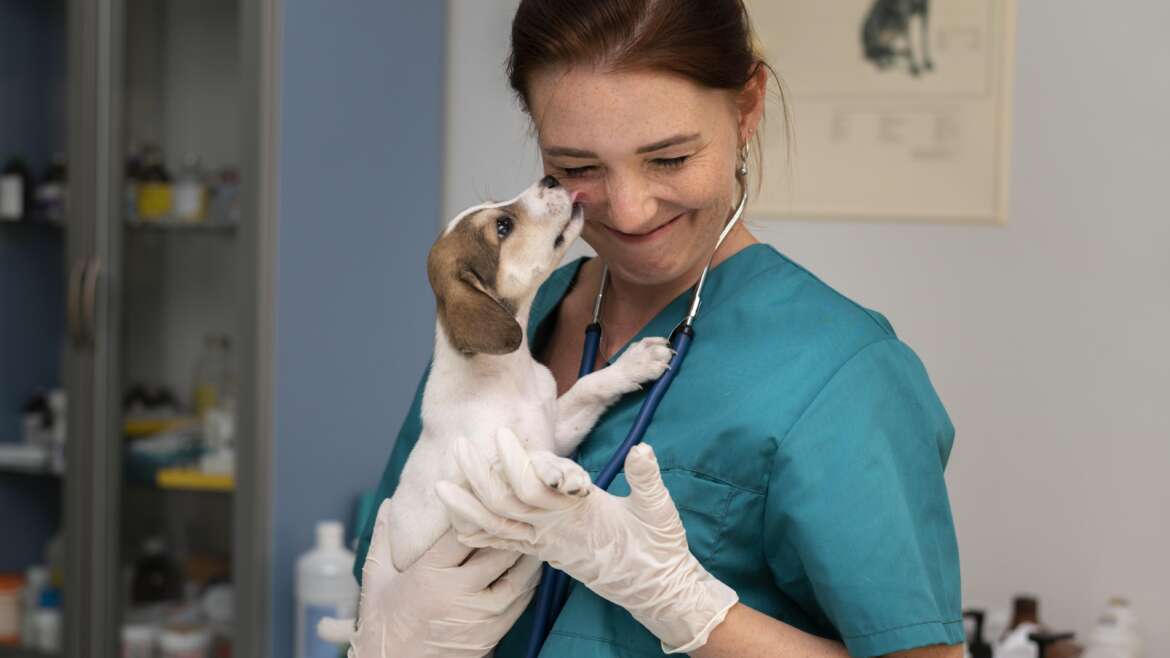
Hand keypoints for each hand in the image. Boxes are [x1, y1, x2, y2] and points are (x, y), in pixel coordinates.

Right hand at [333, 497, 541, 657]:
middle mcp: (459, 595)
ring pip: (518, 576)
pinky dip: (527, 580)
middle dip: (510, 527)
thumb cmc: (382, 626)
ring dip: (527, 554)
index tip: (484, 491)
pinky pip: (520, 601)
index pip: (462, 533)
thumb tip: (387, 502)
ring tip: (531, 532)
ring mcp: (480, 617)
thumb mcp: (376, 581)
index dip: (475, 509)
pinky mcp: (492, 634)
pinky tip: (528, 565)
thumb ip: (383, 539)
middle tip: (520, 505)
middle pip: (498, 551)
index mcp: (428, 577)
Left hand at [435, 428, 737, 653]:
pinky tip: (459, 525)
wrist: (656, 588)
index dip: (515, 462)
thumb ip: (647, 480)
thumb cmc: (658, 546)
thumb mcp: (659, 510)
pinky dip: (478, 535)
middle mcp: (554, 532)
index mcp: (578, 515)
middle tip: (459, 446)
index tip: (501, 433)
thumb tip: (642, 449)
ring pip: (496, 529)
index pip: (535, 488)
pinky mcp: (546, 554)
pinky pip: (504, 546)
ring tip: (441, 485)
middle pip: (504, 505)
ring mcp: (547, 546)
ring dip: (467, 506)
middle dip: (478, 476)